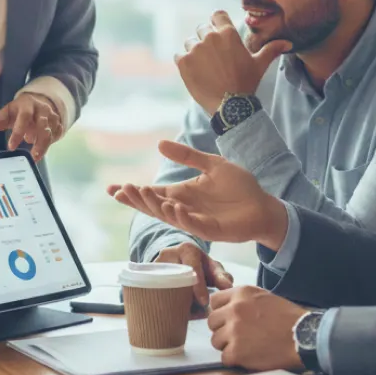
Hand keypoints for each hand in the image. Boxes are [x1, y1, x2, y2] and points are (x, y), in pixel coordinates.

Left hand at [0, 92, 61, 161]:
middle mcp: (43, 110)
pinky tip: (42, 151)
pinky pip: (57, 134)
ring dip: (44, 146)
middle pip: (43, 126)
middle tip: (32, 156)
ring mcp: (52, 117)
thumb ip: (2, 118)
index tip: (11, 147)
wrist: (39, 101)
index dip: (18, 132)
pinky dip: (51, 143)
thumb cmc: (21, 109)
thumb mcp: (10, 110)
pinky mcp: (58, 123)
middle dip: (38, 142)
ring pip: (51, 132)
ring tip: (36, 157)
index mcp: (28, 105)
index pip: (24, 118)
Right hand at [107, 140, 288, 248]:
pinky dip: (181, 216)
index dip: (134, 192)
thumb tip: (160, 144)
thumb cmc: (240, 187)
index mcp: (183, 194)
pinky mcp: (212, 230)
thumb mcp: (212, 164)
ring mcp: (197, 220)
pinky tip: (173, 206)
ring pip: (169, 216)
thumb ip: (188, 156)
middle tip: (123, 189)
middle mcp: (185, 208)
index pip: (153, 193)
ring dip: (155, 206)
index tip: (111, 188)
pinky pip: (192, 225)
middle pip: (154, 206)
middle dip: (138, 199)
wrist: (263, 206)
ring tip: (143, 192)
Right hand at [154, 242, 233, 309]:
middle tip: (198, 311)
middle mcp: (168, 254)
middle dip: (187, 297)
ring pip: (164, 288)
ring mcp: (155, 266)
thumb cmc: (200, 267)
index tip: (204, 301)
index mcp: (186, 249)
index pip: (192, 267)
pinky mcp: (147, 278)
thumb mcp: (212, 268)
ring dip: (176, 303)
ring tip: (189, 313)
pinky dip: (167, 306)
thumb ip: (221, 276)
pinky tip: (177, 314)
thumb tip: (228, 286)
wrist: (179, 263)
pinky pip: (155, 294)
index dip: (199, 285)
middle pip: (176, 279)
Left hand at [176, 10, 290, 113]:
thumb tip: (288, 43)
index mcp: (228, 33)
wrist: (230, 106)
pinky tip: (196, 73)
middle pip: (202, 28)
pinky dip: (185, 62)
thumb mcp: (260, 64)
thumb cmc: (246, 83)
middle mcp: (210, 37)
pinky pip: (179, 55)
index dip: (217, 23)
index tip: (219, 34)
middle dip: (206, 39)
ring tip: (205, 66)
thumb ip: (272, 49)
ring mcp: (195, 49)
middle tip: (213, 57)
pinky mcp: (183, 62)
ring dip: (195, 51)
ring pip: (190, 42)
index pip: (217, 15)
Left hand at [207, 286, 305, 369]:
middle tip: (238, 335)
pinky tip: (249, 356)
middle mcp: (234, 309)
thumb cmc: (287, 318)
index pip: (214, 301)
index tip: (228, 320)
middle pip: (212, 322)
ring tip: (246, 346)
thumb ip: (243, 300)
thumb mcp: (264, 297)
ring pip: (215, 340)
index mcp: (241, 293)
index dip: (221, 312)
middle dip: (222, 329)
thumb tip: (227, 307)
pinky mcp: (236, 351)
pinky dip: (235, 360)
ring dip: (227, 345)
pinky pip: (224, 357)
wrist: (302, 336)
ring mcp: (234, 330)